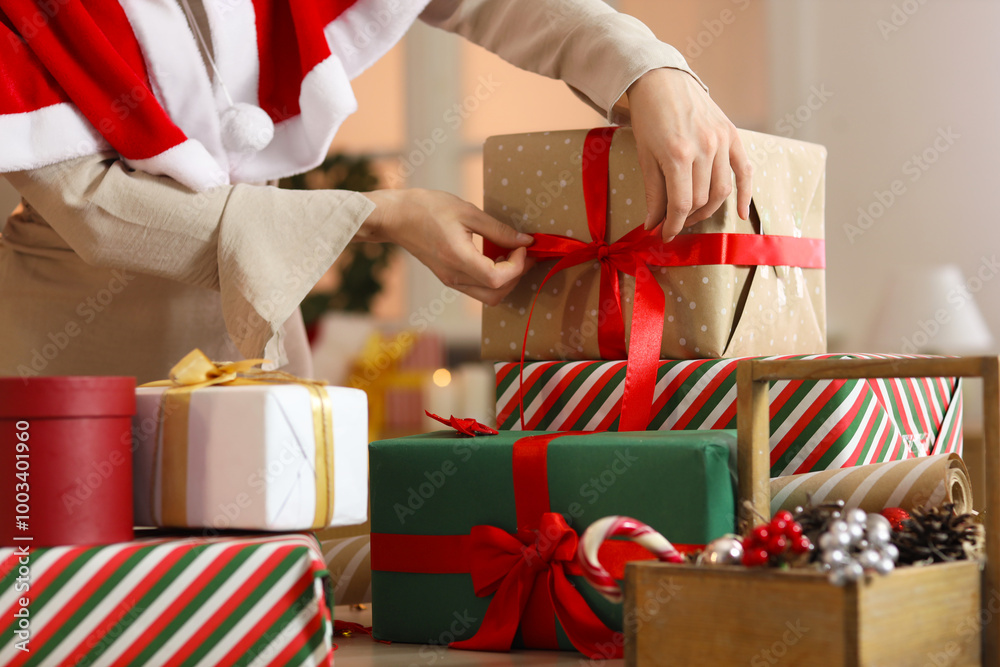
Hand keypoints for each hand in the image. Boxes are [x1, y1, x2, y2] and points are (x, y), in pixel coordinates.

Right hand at [357, 189, 534, 305]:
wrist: (396, 217)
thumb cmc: (427, 208)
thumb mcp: (467, 212)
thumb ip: (499, 229)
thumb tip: (525, 241)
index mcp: (457, 258)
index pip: (497, 278)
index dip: (517, 266)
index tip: (522, 246)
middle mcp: (454, 276)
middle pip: (496, 294)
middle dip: (516, 276)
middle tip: (524, 253)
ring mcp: (450, 280)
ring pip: (488, 296)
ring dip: (506, 280)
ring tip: (511, 255)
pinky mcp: (449, 278)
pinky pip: (477, 288)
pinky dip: (493, 278)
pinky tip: (496, 257)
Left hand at [626, 68, 752, 241]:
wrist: (662, 80)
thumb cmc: (648, 118)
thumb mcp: (644, 157)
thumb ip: (653, 193)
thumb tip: (654, 225)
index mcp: (677, 154)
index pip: (681, 204)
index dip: (672, 225)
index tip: (665, 235)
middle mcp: (704, 148)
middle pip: (701, 200)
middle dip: (686, 217)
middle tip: (674, 222)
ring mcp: (721, 141)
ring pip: (722, 190)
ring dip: (708, 210)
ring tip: (692, 215)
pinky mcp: (732, 134)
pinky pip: (744, 170)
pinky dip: (745, 194)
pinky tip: (739, 213)